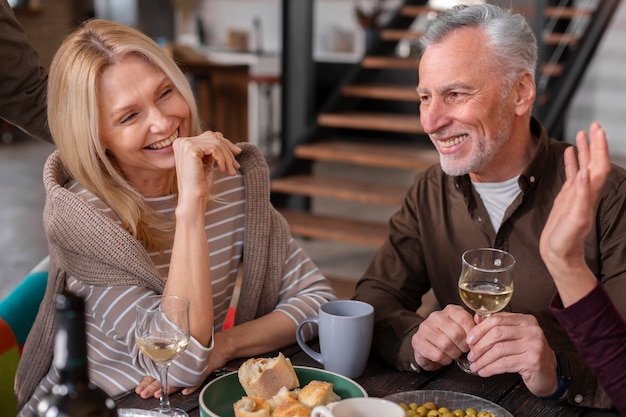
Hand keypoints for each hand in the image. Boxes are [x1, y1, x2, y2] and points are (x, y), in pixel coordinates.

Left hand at [135, 332, 234, 397]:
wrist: (223, 343)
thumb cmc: (201, 349)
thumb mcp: (185, 354)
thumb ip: (172, 362)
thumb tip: (155, 373)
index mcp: (174, 361)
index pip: (158, 372)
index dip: (147, 381)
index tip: (139, 389)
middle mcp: (181, 363)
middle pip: (165, 376)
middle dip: (153, 386)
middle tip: (144, 393)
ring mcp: (193, 367)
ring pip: (178, 378)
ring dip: (168, 387)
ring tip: (159, 394)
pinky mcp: (205, 368)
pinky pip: (198, 378)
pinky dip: (192, 385)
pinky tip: (185, 391)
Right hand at [173, 131, 240, 204]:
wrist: (192, 197)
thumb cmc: (199, 183)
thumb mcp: (207, 162)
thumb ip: (213, 150)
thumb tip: (230, 144)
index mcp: (183, 142)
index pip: (210, 136)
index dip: (226, 144)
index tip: (237, 153)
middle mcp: (182, 141)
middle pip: (214, 138)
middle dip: (228, 152)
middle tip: (237, 166)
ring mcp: (185, 144)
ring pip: (216, 143)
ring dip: (227, 158)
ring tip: (231, 171)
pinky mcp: (191, 149)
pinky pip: (214, 149)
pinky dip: (222, 159)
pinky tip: (223, 170)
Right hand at [411, 304, 474, 370]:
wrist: (428, 345)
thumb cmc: (450, 337)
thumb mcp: (464, 329)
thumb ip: (475, 326)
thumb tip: (486, 325)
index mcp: (450, 310)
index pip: (464, 319)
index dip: (471, 334)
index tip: (473, 343)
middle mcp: (436, 316)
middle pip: (456, 334)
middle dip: (463, 347)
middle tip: (464, 351)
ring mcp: (425, 328)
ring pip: (445, 344)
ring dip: (454, 354)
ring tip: (454, 354)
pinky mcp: (418, 341)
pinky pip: (437, 354)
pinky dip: (444, 360)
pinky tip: (445, 357)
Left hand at [466, 312, 557, 395]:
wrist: (549, 373)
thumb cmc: (529, 354)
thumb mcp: (515, 337)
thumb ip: (498, 327)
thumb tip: (476, 320)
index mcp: (525, 320)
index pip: (497, 319)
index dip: (479, 329)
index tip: (469, 340)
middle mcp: (531, 330)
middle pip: (496, 334)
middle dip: (479, 346)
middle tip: (471, 355)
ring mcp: (534, 345)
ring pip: (499, 350)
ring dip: (483, 359)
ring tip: (475, 365)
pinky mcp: (533, 361)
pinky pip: (505, 364)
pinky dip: (490, 368)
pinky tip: (484, 371)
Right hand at [539, 122, 609, 305]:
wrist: (559, 255)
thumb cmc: (565, 242)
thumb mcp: (574, 221)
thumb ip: (581, 198)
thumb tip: (585, 174)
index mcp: (589, 196)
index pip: (598, 166)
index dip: (599, 148)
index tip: (596, 131)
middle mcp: (586, 193)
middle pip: (594, 163)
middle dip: (595, 144)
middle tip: (593, 125)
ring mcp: (577, 195)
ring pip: (584, 167)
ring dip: (585, 150)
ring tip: (582, 133)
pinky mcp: (567, 198)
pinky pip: (571, 176)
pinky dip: (572, 163)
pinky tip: (570, 153)